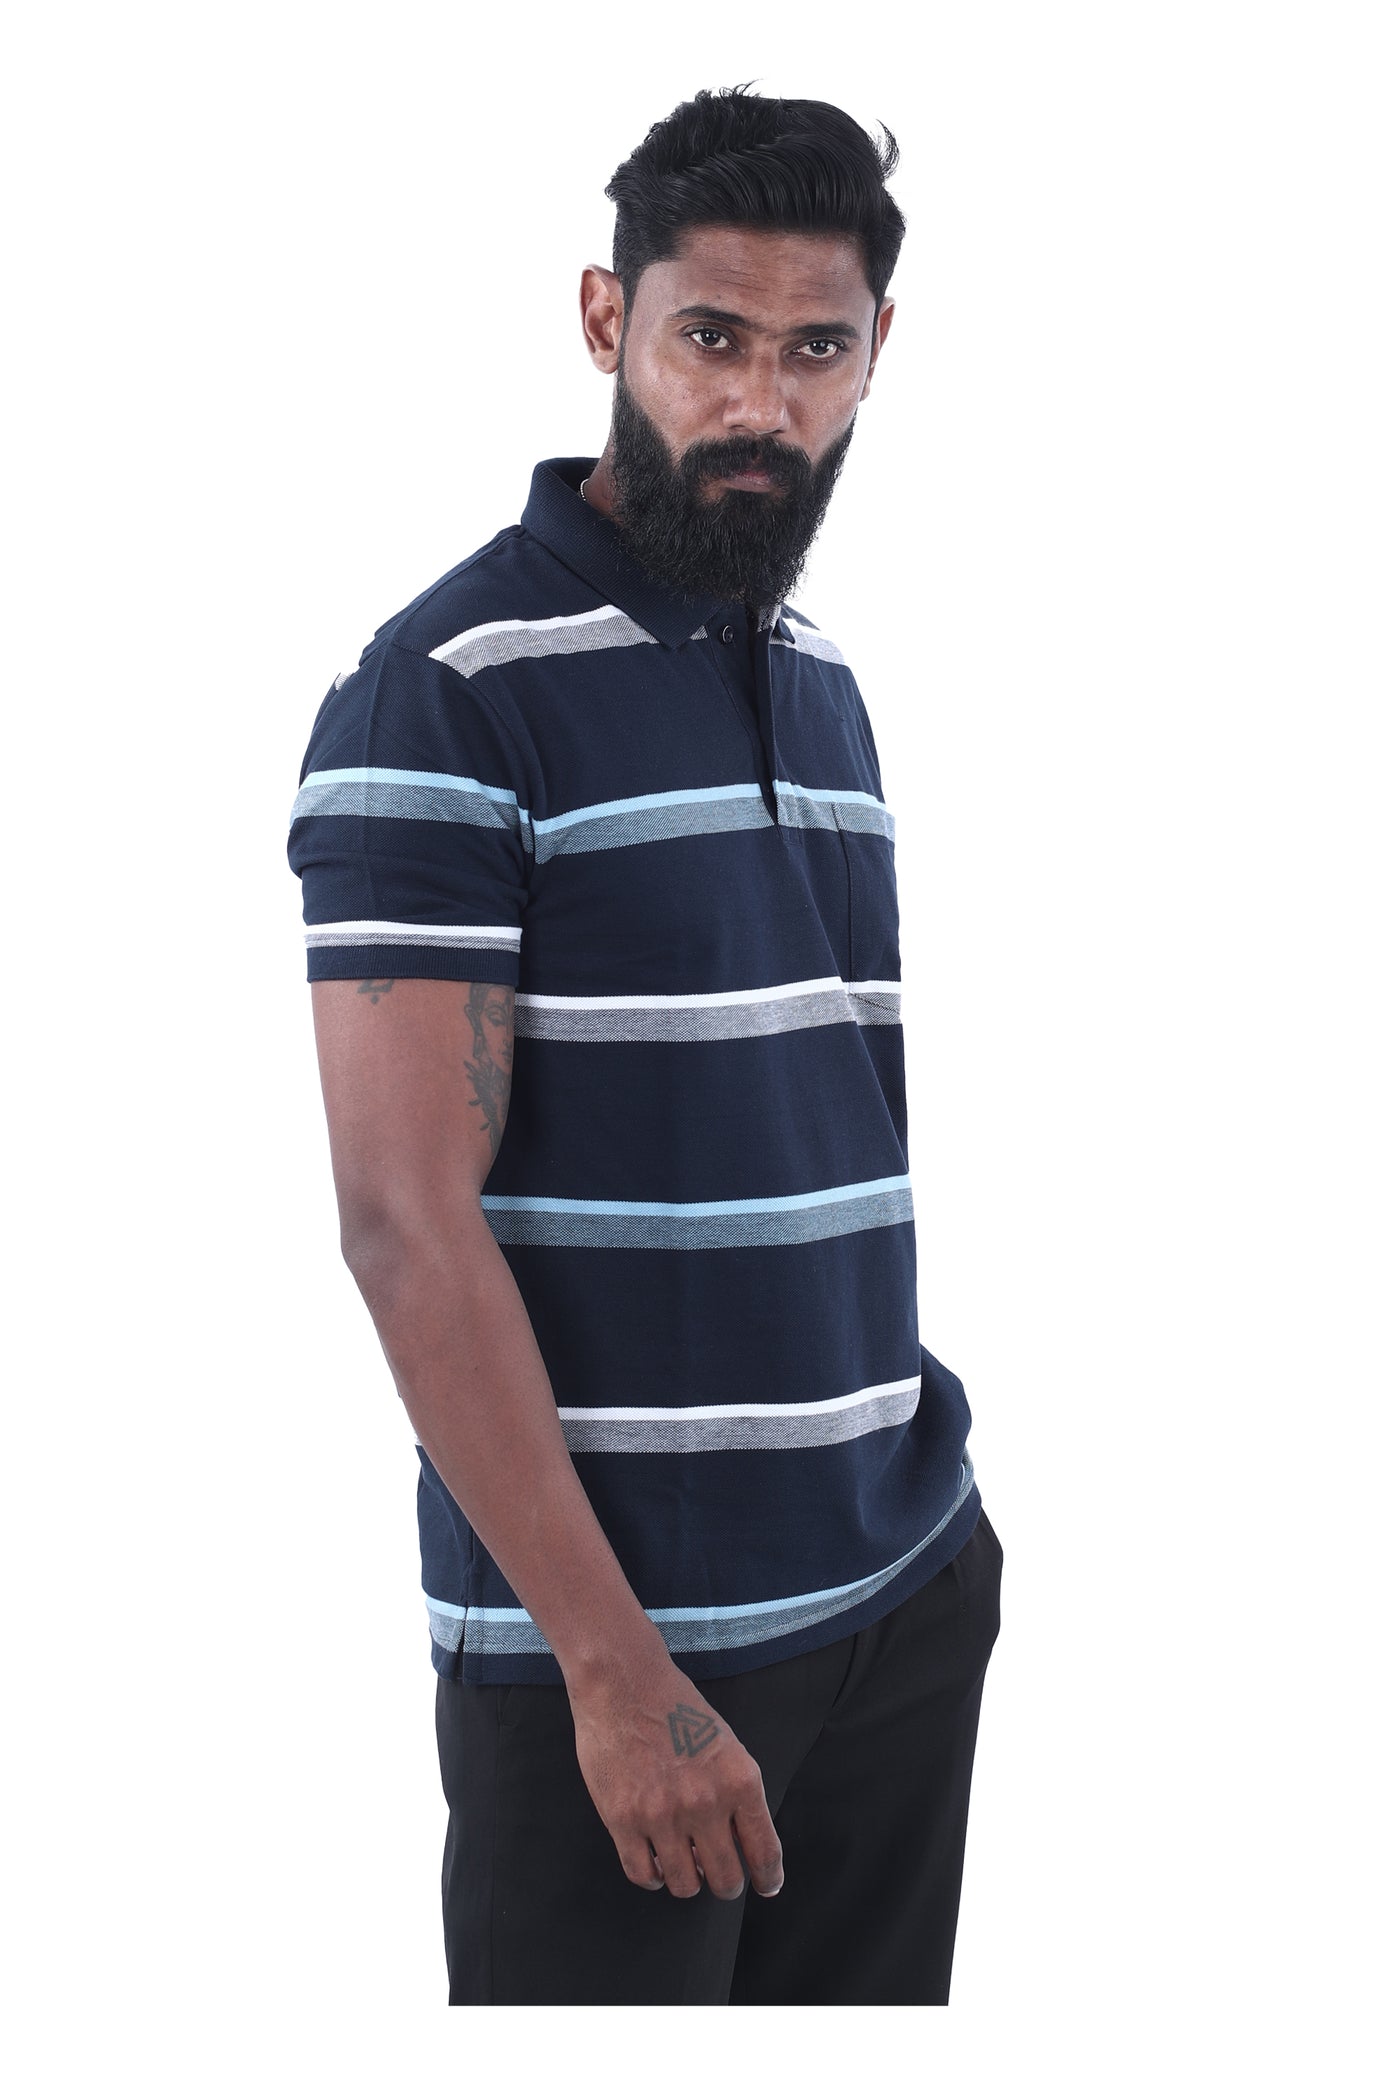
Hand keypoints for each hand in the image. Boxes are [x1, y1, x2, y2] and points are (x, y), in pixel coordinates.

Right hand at [570, 1659, 783, 1899]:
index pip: (764, 1852)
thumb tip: (741, 1843)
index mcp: (739, 1781)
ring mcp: (662, 1814)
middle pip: (726, 1879)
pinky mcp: (623, 1819)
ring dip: (687, 1881)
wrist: (624, 1682)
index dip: (768, 1878)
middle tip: (717, 1875)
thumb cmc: (677, 1708)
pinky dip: (653, 1878)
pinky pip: (643, 1875)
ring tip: (683, 1865)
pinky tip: (655, 1864)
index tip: (766, 1886)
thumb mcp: (726, 1745)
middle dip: (725, 1884)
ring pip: (684, 1886)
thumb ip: (737, 1794)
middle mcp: (705, 1803)